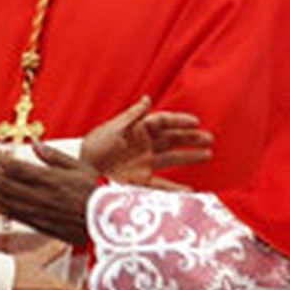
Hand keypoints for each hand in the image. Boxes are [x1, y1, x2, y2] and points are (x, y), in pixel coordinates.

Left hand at [0, 142, 99, 244]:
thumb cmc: (98, 192)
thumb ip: (54, 157)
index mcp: (51, 180)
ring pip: (5, 201)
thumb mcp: (80, 166)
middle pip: (5, 185)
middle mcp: (41, 197)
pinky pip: (12, 215)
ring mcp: (38, 212)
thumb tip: (35, 145)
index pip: (16, 168)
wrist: (109, 223)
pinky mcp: (39, 224)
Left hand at [80, 95, 213, 184]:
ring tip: (208, 154)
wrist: (81, 177)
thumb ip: (131, 116)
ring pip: (172, 158)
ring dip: (189, 156)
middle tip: (209, 138)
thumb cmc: (93, 149)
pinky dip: (177, 188)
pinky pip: (163, 185)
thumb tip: (147, 99)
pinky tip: (190, 190)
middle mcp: (143, 146)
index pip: (162, 122)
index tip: (195, 122)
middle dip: (190, 138)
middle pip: (171, 139)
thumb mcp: (112, 130)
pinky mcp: (141, 182)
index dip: (179, 121)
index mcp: (137, 130)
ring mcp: (144, 164)